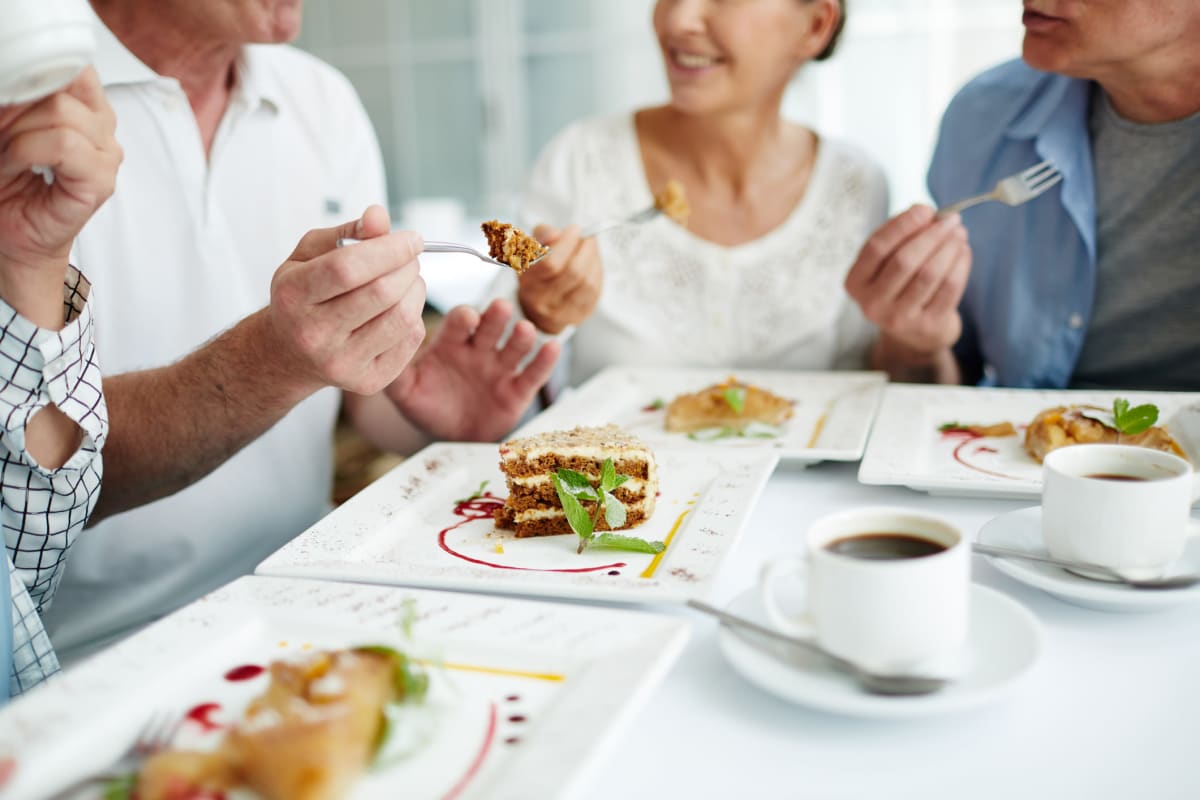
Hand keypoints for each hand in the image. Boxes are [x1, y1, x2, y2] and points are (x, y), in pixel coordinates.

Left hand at [0, 67, 121, 326]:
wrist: (9, 234)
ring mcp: (106, 155)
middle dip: (17, 108)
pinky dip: (27, 152)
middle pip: (63, 87)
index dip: (37, 71)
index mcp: (86, 107)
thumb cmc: (7, 185)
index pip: (76, 66)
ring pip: (63, 114)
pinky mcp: (101, 181)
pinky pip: (64, 145)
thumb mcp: (6, 125)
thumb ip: (18, 97)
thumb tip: (11, 72)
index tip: (10, 94)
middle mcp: (102, 127)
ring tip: (7, 157)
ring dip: (18, 134)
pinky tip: (15, 166)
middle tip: (1, 136)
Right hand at [263, 205, 426, 398]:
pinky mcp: (366, 381)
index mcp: (292, 296)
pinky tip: (399, 308)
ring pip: (402, 318)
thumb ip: (346, 233)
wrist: (290, 353)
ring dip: (416, 290)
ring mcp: (340, 362)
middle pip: (381, 293)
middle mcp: (313, 334)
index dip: (388, 249)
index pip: (347, 269)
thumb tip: (379, 216)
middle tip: (410, 258)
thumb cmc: (303, 295)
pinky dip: (414, 318)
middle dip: (407, 267)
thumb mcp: (309, 255)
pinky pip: (409, 341)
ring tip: (407, 280)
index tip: (412, 238)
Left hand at [386, 298, 559, 441]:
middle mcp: (479, 349)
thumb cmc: (426, 404)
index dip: (464, 319)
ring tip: (525, 331)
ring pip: (515, 346)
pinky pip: (533, 374)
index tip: (466, 319)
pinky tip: (552, 348)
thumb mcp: (405, 390)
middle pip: (491, 326)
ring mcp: (500, 368)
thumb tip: (379, 352)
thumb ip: (394, 373)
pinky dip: (545, 361)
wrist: (448, 434)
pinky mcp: (518, 390)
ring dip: (522, 336)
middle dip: (496, 317)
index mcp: (451, 343)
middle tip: (499, 309)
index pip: (460, 323)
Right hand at [516, 223, 600, 333]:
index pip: (550, 264)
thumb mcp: (531, 250)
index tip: (574, 229)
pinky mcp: (578, 316)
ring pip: (587, 282)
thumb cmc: (537, 272)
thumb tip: (555, 233)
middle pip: (573, 273)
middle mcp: (541, 302)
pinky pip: (595, 291)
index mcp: (527, 283)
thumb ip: (541, 236)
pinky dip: (597, 272)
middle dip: (585, 250)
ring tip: (590, 247)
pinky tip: (592, 263)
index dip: (566, 244)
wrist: (539, 307)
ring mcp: (561, 313)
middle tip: (587, 237)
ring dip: (593, 260)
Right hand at [844, 205, 970, 358]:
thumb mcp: (888, 260)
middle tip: (951, 219)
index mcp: (856, 282)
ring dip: (949, 248)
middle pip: (904, 260)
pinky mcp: (927, 325)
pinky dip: (960, 264)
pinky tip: (963, 251)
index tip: (925, 209)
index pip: (877, 247)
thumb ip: (900, 234)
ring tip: (959, 233)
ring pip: (929, 274)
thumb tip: (925, 211)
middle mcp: (872, 304)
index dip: (902, 225)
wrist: (915, 332)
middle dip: (932, 235)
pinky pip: (949, 288)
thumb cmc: (900, 284)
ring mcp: (899, 318)